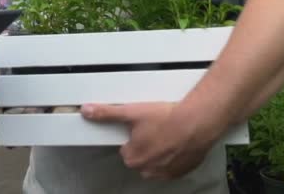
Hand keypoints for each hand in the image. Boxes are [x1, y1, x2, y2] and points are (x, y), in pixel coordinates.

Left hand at [81, 102, 214, 179]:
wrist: (197, 123)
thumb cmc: (165, 119)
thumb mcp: (131, 112)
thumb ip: (107, 113)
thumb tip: (87, 111)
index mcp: (133, 158)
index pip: (126, 149)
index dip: (133, 136)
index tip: (141, 126)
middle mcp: (148, 170)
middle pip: (141, 156)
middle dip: (146, 144)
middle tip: (155, 127)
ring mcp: (167, 173)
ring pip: (157, 161)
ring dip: (160, 150)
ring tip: (167, 133)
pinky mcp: (183, 171)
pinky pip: (173, 165)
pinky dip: (174, 155)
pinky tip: (178, 141)